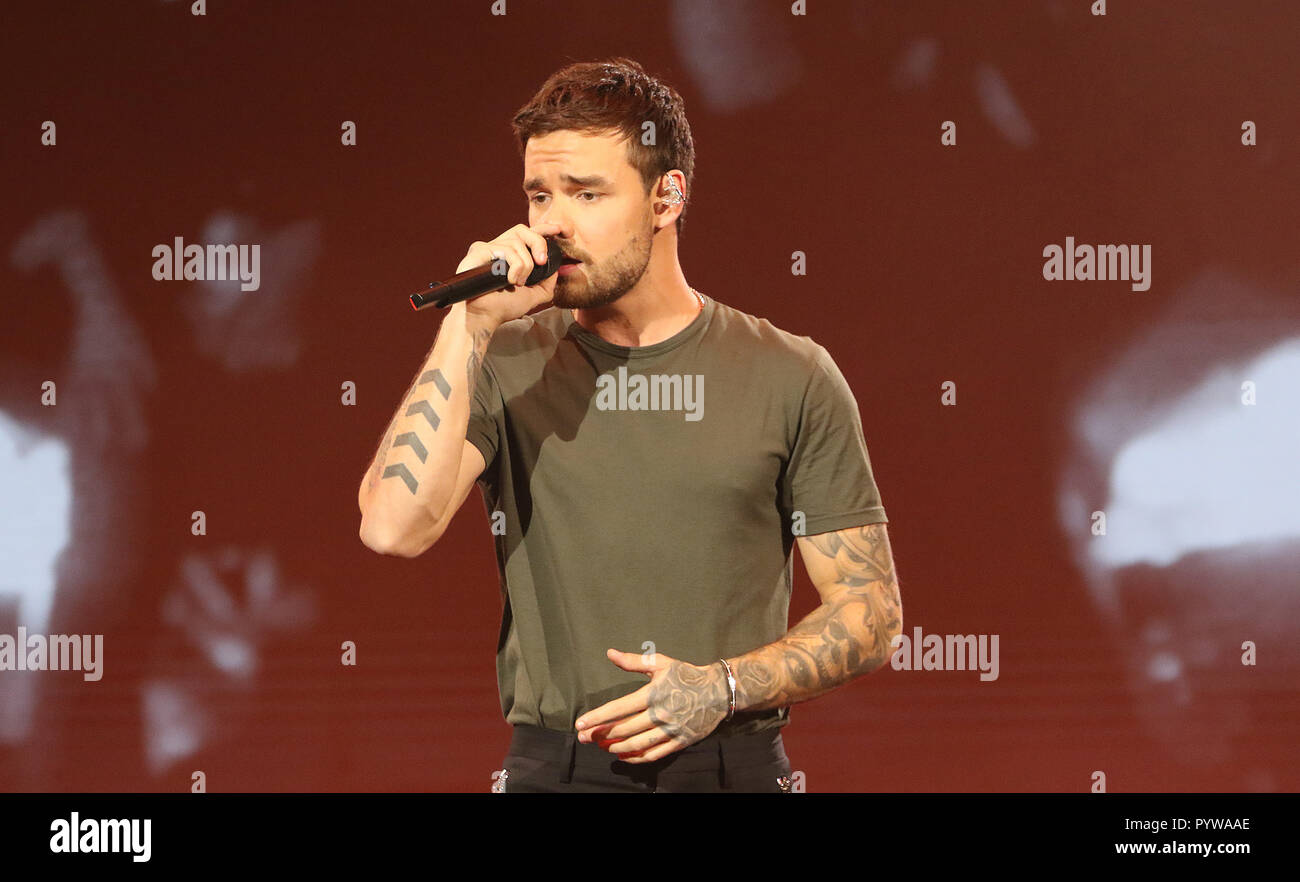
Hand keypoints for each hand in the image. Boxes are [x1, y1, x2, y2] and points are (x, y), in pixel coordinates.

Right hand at [457, 222, 563, 327]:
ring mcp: (488, 248)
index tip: (565, 231)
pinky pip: (505, 249)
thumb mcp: (534, 294)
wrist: (485, 317)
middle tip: (542, 262)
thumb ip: (547, 281)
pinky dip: (514, 266)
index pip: (530, 233)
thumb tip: (556, 267)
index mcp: (511, 255)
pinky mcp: (479, 250)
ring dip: (525, 264)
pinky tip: (510, 280)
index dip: (548, 228)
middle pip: (523, 229)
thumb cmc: (503, 307)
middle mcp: (499, 248)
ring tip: (518, 282)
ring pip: (517, 241)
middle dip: (539, 243)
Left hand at [574, 648, 729, 762]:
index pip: (619, 708)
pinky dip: (637, 757)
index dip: (598, 717)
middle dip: (601, 734)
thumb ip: (633, 661)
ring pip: (638, 744)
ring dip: (617, 748)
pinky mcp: (680, 741)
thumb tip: (610, 653)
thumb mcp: (661, 663)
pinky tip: (624, 756)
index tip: (580, 724)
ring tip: (603, 747)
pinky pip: (655, 754)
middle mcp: (660, 713)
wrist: (718, 691)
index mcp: (653, 693)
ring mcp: (671, 730)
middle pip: (625, 729)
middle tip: (584, 738)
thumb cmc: (686, 675)